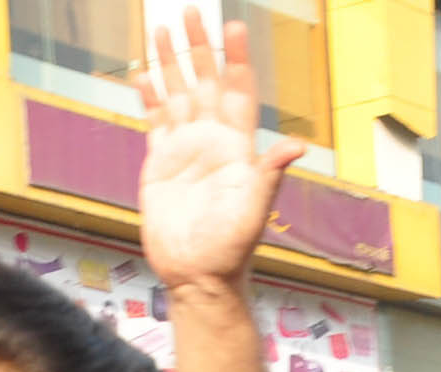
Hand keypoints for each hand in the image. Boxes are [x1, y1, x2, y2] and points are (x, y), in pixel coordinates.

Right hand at [134, 9, 304, 291]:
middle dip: (200, 46)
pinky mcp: (160, 164)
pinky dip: (148, 98)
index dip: (237, 60)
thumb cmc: (232, 248)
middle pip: (205, 82)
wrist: (199, 276)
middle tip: (192, 10)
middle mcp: (211, 142)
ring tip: (160, 28)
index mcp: (237, 148)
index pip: (238, 92)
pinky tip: (143, 74)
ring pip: (177, 94)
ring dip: (170, 62)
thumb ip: (270, 174)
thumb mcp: (254, 210)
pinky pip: (154, 122)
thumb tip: (297, 146)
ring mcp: (185, 150)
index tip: (235, 27)